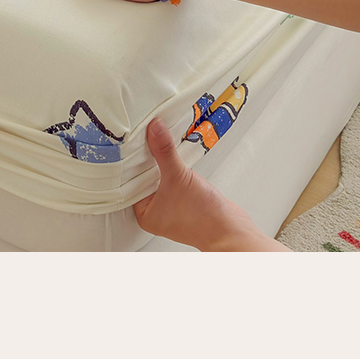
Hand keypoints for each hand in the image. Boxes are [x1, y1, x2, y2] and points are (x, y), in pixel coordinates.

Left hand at [133, 119, 288, 251]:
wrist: (230, 229)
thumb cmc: (202, 218)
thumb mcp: (178, 177)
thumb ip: (164, 151)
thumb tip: (154, 129)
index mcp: (144, 212)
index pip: (129, 180)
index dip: (131, 159)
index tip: (132, 139)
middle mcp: (154, 210)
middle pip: (144, 176)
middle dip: (147, 158)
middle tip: (146, 134)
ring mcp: (170, 205)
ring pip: (159, 176)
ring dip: (162, 160)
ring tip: (160, 140)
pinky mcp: (184, 199)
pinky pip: (173, 178)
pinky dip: (174, 166)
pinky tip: (175, 154)